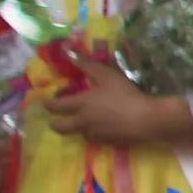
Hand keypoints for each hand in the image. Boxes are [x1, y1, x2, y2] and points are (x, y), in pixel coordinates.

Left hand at [38, 60, 192, 147]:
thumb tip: (66, 50)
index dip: (48, 105)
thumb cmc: (124, 94)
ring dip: (77, 127)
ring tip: (84, 122)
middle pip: (59, 127)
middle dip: (54, 123)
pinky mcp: (106, 142)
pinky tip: (104, 127)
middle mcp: (82, 121)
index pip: (55, 107)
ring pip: (77, 133)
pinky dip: (94, 132)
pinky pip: (94, 138)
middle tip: (56, 120)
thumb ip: (86, 64)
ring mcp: (93, 134)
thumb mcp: (106, 75)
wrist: (146, 119)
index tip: (46, 103)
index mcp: (80, 104)